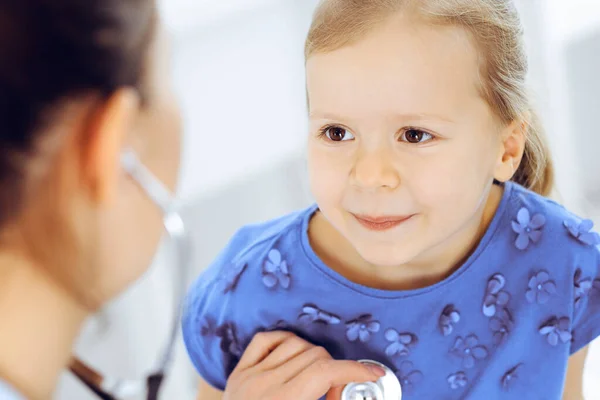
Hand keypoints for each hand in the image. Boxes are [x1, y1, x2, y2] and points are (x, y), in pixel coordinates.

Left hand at [223, 331, 384, 399]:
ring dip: (313, 356)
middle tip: (336, 394)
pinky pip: (265, 340)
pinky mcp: (239, 373)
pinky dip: (284, 341)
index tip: (374, 373)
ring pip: (295, 343)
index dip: (356, 369)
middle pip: (315, 356)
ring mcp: (250, 376)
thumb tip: (348, 396)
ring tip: (316, 379)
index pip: (326, 372)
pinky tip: (294, 356)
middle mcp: (265, 385)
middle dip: (335, 370)